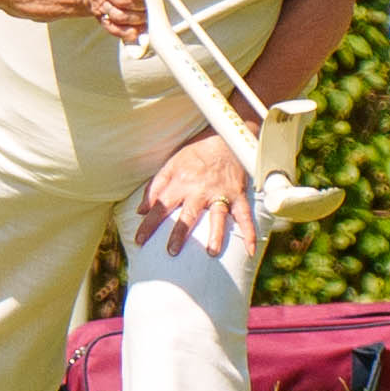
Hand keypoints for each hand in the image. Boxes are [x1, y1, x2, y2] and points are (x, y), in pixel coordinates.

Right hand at [82, 0, 168, 43]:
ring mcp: (101, 4)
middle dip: (141, 7)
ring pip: (119, 16)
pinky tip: (136, 30)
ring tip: (145, 16)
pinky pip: (113, 29)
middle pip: (124, 1)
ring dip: (136, 19)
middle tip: (150, 6)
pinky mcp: (101, 18)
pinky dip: (126, 32)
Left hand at [133, 133, 255, 256]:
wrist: (225, 139)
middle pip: (188, 214)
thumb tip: (141, 210)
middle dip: (180, 233)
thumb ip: (155, 187)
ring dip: (215, 234)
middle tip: (172, 251)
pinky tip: (250, 249)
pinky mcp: (238, 195)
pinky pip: (244, 215)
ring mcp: (220, 192)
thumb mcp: (170, 164)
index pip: (161, 206)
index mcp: (181, 182)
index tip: (139, 240)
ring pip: (218, 215)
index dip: (149, 224)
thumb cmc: (195, 154)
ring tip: (211, 251)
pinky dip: (249, 232)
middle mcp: (200, 190)